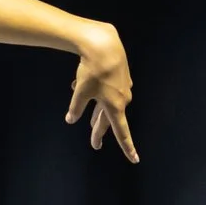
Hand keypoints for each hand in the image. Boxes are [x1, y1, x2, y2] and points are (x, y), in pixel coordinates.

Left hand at [63, 23, 138, 163]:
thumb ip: (76, 108)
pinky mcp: (120, 76)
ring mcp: (123, 87)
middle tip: (94, 144)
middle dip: (100, 131)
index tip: (134, 159)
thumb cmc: (92, 72)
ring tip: (89, 122)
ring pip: (108, 104)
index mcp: (115, 107)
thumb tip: (71, 119)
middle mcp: (122, 99)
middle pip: (110, 120)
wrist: (104, 45)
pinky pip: (107, 90)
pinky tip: (80, 86)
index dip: (127, 147)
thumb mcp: (81, 92)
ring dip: (97, 112)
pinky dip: (95, 93)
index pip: (122, 133)